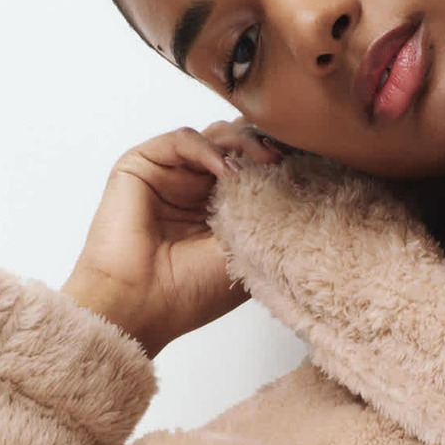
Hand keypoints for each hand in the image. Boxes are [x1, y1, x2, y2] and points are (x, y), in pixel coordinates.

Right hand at [61, 121, 279, 358]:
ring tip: (264, 162)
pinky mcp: (142, 166)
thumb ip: (264, 219)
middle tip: (285, 159)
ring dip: (242, 144)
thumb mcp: (244, 256)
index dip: (277, 164)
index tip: (306, 166)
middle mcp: (195, 189)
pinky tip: (225, 169)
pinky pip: (182, 140)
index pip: (253, 170)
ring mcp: (170, 175)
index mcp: (219, 211)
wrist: (138, 307)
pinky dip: (207, 149)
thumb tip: (295, 185)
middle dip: (263, 147)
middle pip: (236, 146)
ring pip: (213, 137)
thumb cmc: (187, 294)